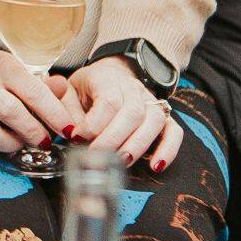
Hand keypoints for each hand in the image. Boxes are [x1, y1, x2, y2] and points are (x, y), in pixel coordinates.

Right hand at [0, 48, 82, 157]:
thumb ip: (44, 86)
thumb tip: (62, 88)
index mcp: (0, 65)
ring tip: (20, 140)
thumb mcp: (21, 75)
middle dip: (35, 133)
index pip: (32, 91)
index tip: (69, 130)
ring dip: (15, 145)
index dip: (54, 114)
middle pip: (11, 114)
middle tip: (46, 141)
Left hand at [67, 56, 183, 171]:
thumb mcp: (68, 91)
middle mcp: (133, 88)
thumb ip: (66, 110)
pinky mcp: (164, 116)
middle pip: (133, 113)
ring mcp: (151, 101)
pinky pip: (174, 131)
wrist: (110, 75)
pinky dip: (168, 149)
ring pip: (154, 121)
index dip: (95, 124)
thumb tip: (71, 132)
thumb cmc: (87, 88)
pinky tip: (156, 165)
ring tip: (122, 162)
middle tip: (98, 156)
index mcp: (107, 78)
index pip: (108, 101)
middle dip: (114, 139)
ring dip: (138, 145)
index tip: (78, 137)